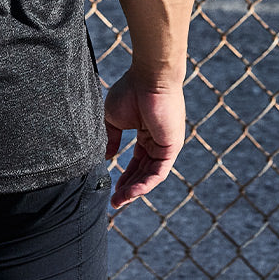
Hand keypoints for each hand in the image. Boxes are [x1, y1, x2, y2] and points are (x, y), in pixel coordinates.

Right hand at [103, 68, 185, 207]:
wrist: (149, 78)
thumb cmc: (131, 91)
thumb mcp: (113, 117)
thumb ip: (111, 138)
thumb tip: (107, 158)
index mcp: (146, 133)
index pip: (137, 161)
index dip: (125, 176)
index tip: (112, 188)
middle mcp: (158, 142)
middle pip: (144, 172)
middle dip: (128, 188)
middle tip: (114, 202)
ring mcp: (166, 146)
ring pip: (151, 175)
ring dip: (135, 190)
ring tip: (119, 201)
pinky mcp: (171, 147)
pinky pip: (158, 172)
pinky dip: (145, 184)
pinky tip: (131, 193)